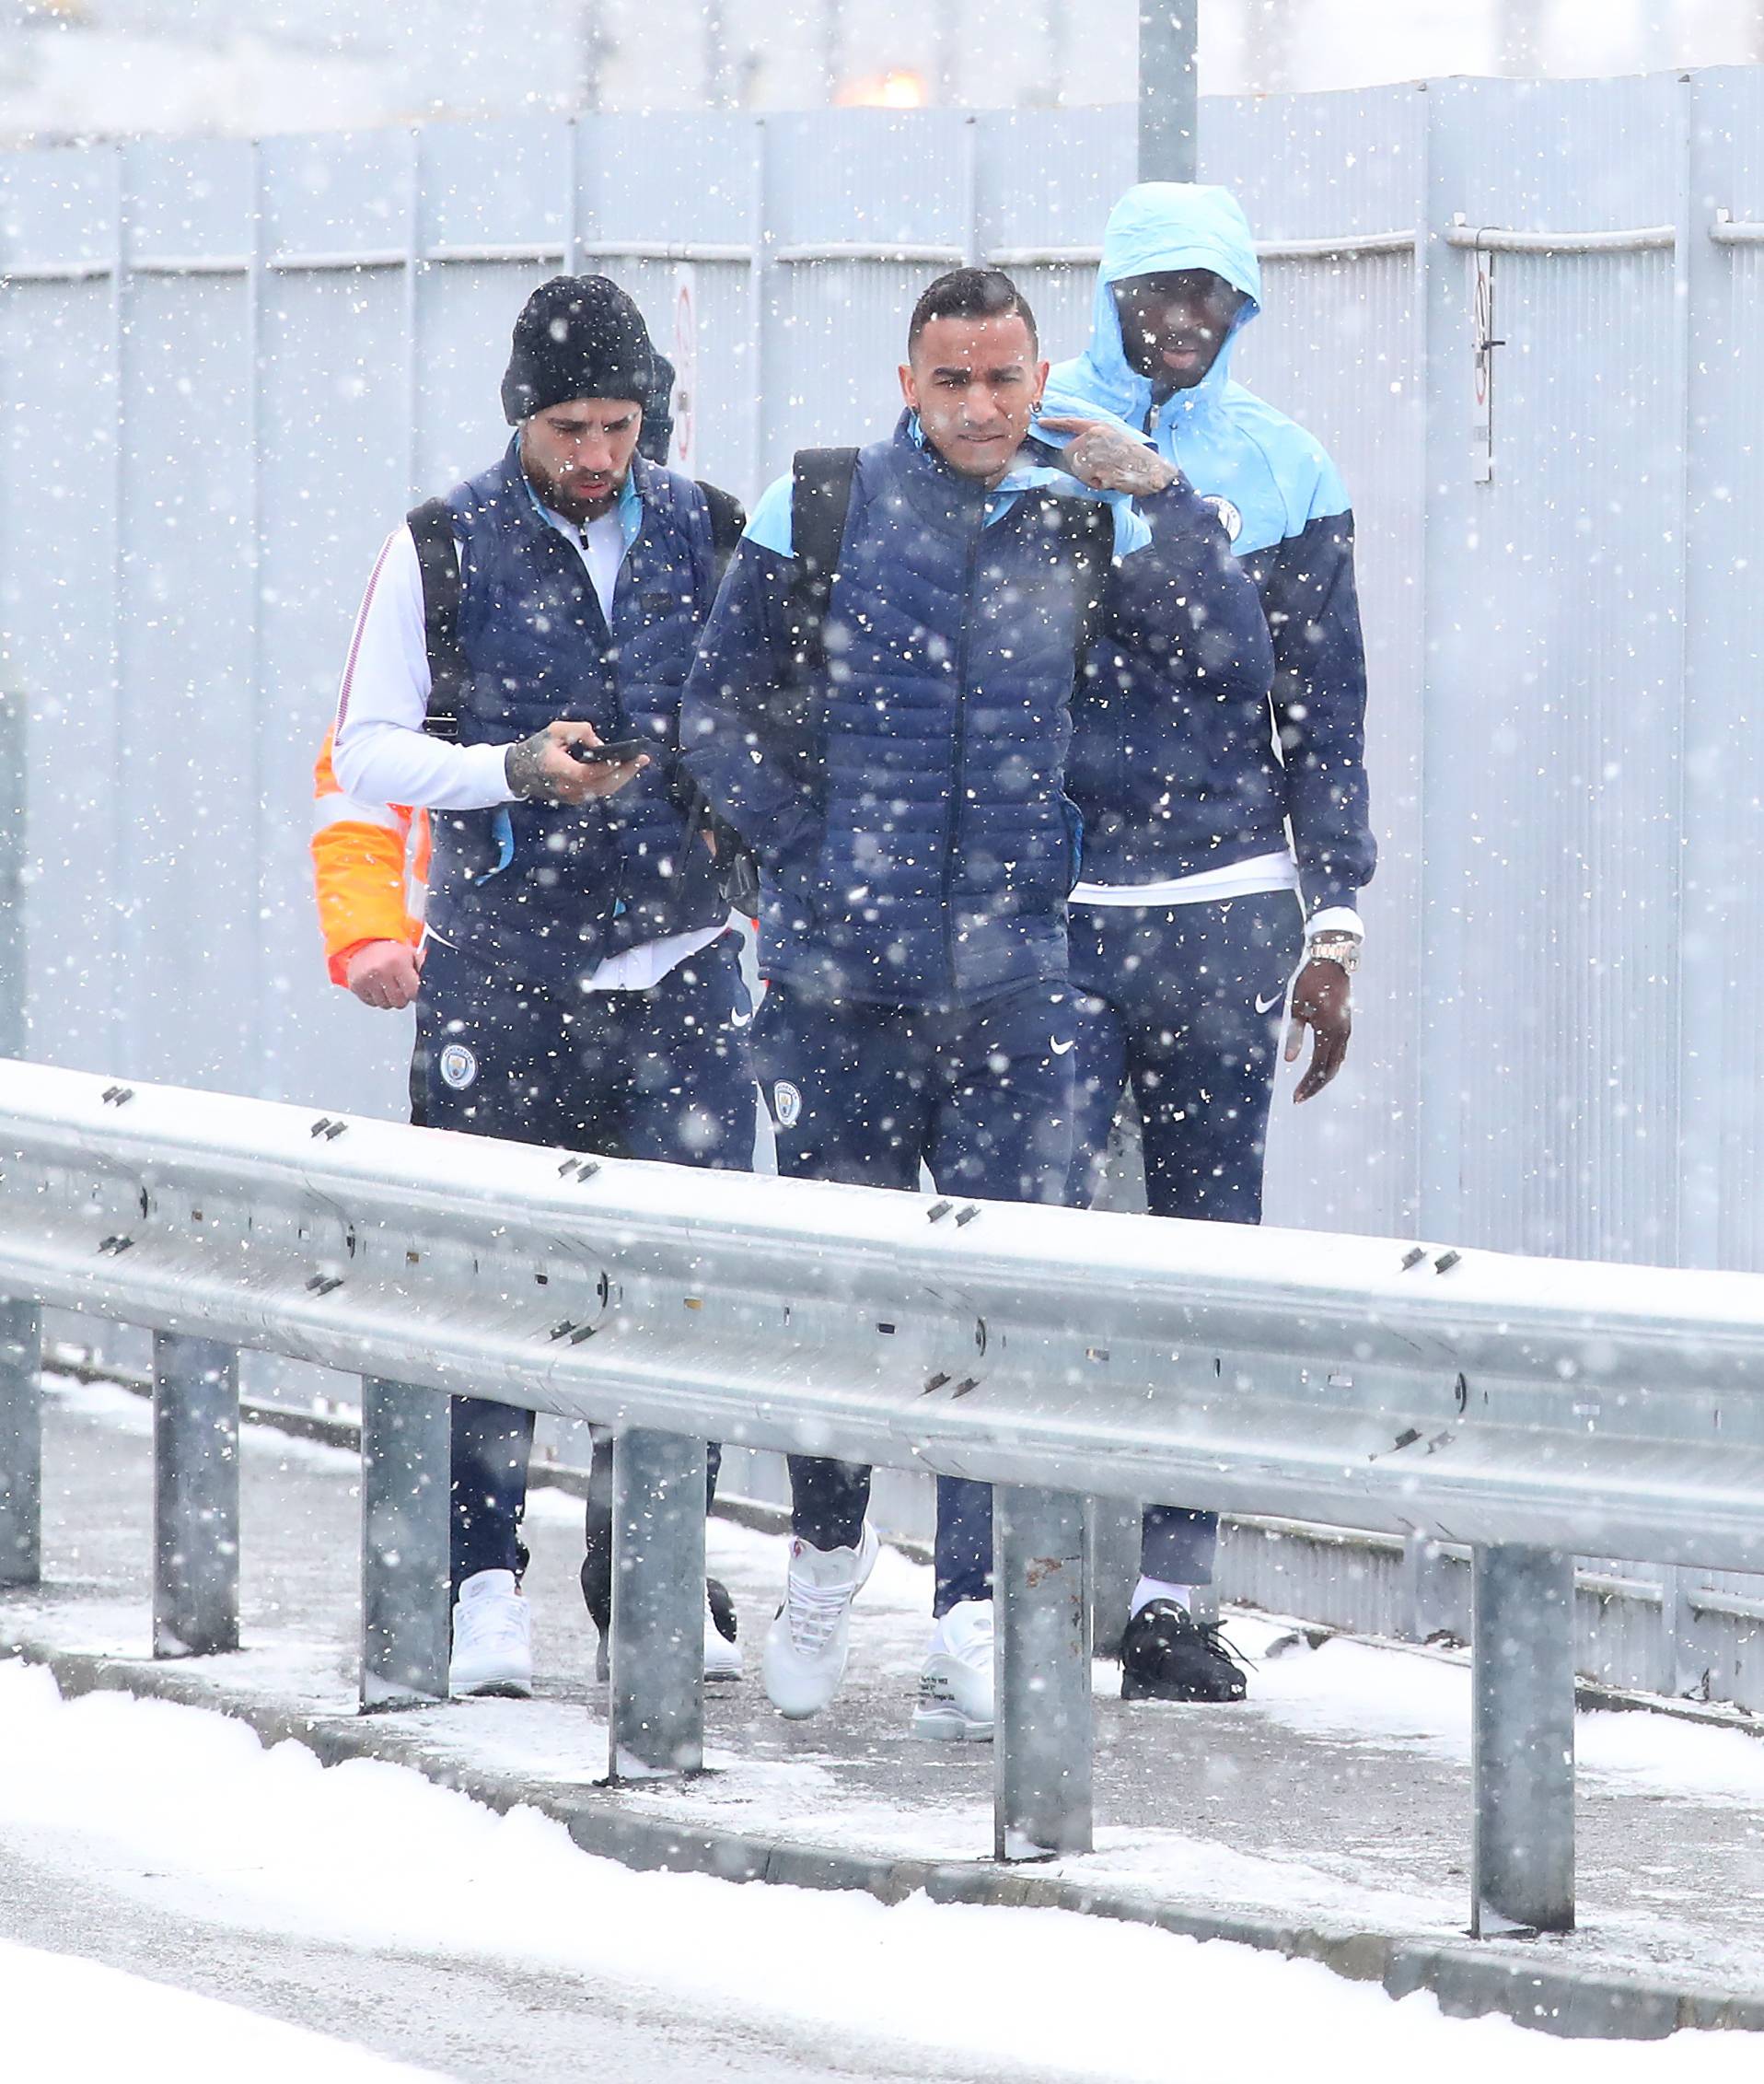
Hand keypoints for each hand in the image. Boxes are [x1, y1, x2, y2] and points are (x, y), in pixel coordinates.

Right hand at [345, 939, 423, 1010]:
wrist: (362, 942)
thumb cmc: (389, 950)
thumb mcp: (410, 953)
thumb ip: (424, 965)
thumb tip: (437, 980)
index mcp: (397, 962)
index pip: (413, 992)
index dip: (415, 993)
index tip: (413, 988)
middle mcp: (381, 971)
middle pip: (399, 1002)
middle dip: (402, 996)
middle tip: (398, 983)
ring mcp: (366, 979)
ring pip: (386, 1005)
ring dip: (389, 998)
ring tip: (387, 983)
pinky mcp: (356, 986)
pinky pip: (372, 1004)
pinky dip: (376, 998)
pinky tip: (377, 985)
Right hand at [504, 722, 649, 804]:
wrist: (519, 771)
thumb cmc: (538, 747)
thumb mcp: (556, 730)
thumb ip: (580, 731)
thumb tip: (601, 746)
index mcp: (558, 770)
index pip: (589, 773)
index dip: (609, 766)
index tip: (627, 755)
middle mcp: (566, 788)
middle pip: (603, 786)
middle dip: (625, 772)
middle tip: (643, 759)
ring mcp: (572, 797)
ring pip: (604, 791)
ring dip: (622, 777)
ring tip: (638, 763)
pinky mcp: (576, 799)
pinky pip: (599, 791)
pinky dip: (613, 781)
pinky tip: (624, 769)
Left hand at [1038, 415, 1177, 496]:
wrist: (1150, 469)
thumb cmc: (1134, 456)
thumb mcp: (1115, 436)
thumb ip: (1094, 437)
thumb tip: (1074, 446)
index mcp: (1099, 426)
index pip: (1071, 422)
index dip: (1054, 423)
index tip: (1041, 422)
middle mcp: (1094, 437)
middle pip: (1069, 451)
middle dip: (1078, 461)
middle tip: (1099, 465)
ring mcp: (1094, 454)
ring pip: (1076, 467)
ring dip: (1088, 474)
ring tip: (1108, 471)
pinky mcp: (1096, 470)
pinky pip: (1087, 480)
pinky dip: (1096, 483)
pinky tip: (1110, 479)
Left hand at [1283, 955, 1351, 1102]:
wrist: (1332, 962)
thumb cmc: (1310, 983)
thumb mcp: (1297, 1008)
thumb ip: (1294, 1035)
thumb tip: (1290, 1061)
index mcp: (1329, 1031)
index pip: (1318, 1068)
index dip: (1308, 1085)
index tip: (1295, 1097)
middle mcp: (1341, 1034)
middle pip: (1331, 1070)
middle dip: (1315, 1087)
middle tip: (1299, 1098)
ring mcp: (1346, 1030)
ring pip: (1337, 1062)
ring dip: (1323, 1078)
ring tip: (1308, 1088)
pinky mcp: (1345, 1025)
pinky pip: (1340, 1052)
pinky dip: (1330, 1065)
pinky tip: (1320, 1071)